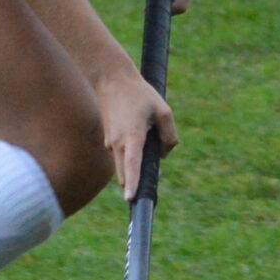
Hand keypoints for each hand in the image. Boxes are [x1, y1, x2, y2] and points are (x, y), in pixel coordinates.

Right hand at [95, 68, 177, 200]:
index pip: (133, 164)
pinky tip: (138, 130)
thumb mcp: (164, 111)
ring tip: (146, 134)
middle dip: (137, 180)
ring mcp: (110, 143)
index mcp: (132, 135)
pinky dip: (131, 155)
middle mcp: (117, 143)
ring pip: (124, 166)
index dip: (133, 182)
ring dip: (135, 165)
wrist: (112, 80)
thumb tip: (163, 155)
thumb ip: (170, 135)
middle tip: (151, 175)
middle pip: (126, 174)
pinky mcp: (109, 141)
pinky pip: (122, 156)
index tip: (131, 199)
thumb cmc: (140, 94)